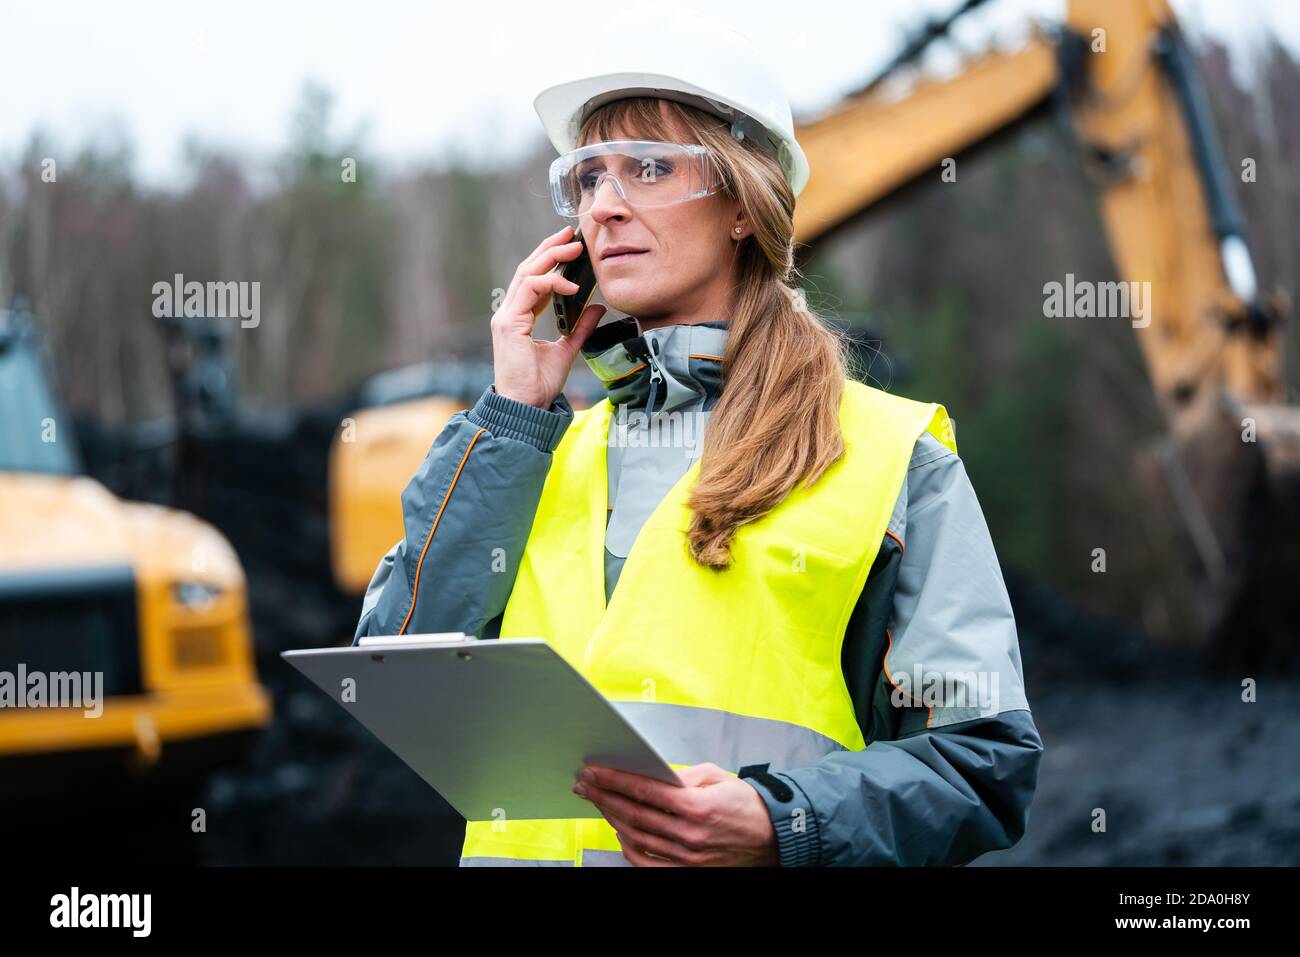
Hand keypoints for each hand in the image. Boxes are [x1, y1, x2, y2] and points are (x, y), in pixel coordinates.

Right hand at [491, 224, 606, 408]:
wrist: (525, 407)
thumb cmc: (539, 384)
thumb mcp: (567, 350)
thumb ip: (581, 328)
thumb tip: (598, 307)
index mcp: (520, 317)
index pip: (534, 279)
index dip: (551, 260)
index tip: (570, 246)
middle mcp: (510, 313)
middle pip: (528, 269)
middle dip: (550, 249)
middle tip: (571, 235)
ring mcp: (506, 316)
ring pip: (526, 274)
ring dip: (551, 257)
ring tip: (573, 248)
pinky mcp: (508, 323)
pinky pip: (529, 290)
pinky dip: (551, 282)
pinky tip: (571, 285)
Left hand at [573, 762, 779, 865]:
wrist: (775, 838)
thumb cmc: (747, 805)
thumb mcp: (717, 777)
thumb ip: (682, 776)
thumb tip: (652, 775)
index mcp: (697, 805)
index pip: (643, 790)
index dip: (613, 779)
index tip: (593, 772)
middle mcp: (689, 834)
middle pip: (633, 814)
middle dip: (603, 796)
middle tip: (584, 785)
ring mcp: (687, 857)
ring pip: (636, 837)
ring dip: (611, 818)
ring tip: (598, 803)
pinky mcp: (688, 872)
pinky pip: (647, 864)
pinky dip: (628, 849)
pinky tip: (620, 833)